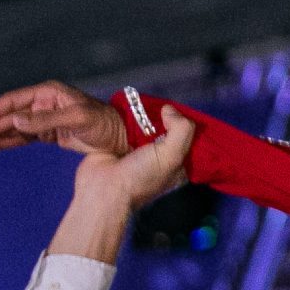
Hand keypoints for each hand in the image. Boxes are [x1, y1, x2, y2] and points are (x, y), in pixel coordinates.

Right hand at [0, 80, 129, 157]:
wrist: (122, 138)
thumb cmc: (104, 123)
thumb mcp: (78, 118)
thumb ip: (46, 120)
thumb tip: (16, 122)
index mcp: (48, 93)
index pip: (12, 102)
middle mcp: (42, 104)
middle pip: (7, 116)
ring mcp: (43, 120)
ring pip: (11, 129)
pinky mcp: (48, 135)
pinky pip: (21, 139)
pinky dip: (5, 144)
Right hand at [70, 107, 193, 209]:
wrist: (103, 188)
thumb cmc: (141, 176)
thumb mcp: (171, 156)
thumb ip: (181, 130)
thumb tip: (169, 109)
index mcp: (176, 165)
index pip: (186, 139)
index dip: (182, 123)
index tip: (175, 111)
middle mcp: (158, 157)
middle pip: (165, 128)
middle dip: (162, 116)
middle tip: (156, 103)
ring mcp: (137, 149)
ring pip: (145, 124)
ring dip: (142, 113)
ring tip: (141, 101)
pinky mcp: (118, 142)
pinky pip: (125, 123)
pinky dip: (126, 114)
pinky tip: (126, 105)